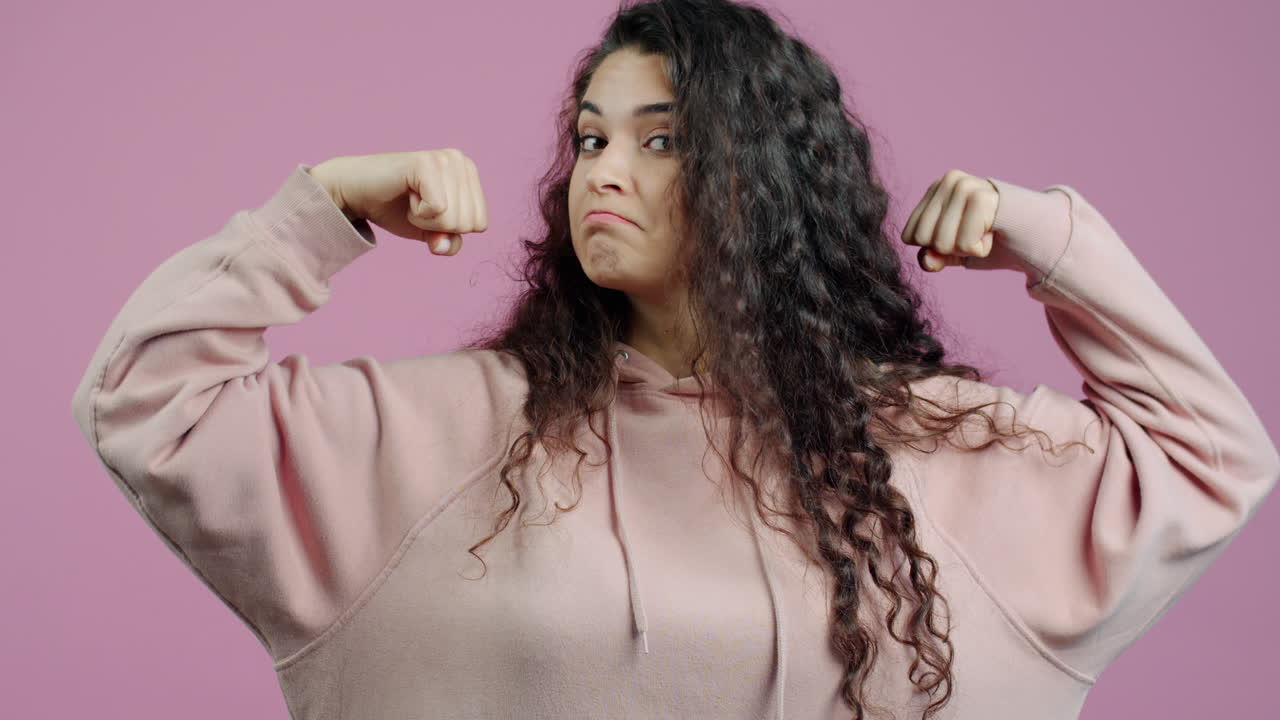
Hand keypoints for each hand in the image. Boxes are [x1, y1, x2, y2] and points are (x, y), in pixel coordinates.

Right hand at [310, 149, 488, 255]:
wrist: (354, 192)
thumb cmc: (394, 208)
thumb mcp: (430, 231)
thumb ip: (449, 242)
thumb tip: (443, 245)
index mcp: (469, 173)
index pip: (480, 224)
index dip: (449, 230)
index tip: (426, 210)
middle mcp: (461, 161)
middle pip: (469, 224)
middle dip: (438, 226)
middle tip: (415, 205)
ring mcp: (444, 159)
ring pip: (454, 219)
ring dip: (426, 220)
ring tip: (410, 198)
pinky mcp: (426, 164)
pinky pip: (438, 210)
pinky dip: (418, 214)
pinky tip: (405, 194)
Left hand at [900, 169, 999, 271]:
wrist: (1038, 234)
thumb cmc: (993, 239)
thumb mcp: (954, 252)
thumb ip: (933, 256)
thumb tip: (927, 260)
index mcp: (936, 188)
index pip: (910, 235)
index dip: (935, 248)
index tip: (962, 234)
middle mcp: (948, 180)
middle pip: (924, 239)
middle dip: (951, 248)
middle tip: (976, 234)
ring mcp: (965, 185)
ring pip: (942, 243)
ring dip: (968, 248)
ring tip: (987, 232)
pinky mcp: (982, 197)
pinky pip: (964, 244)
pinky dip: (981, 248)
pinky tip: (995, 233)